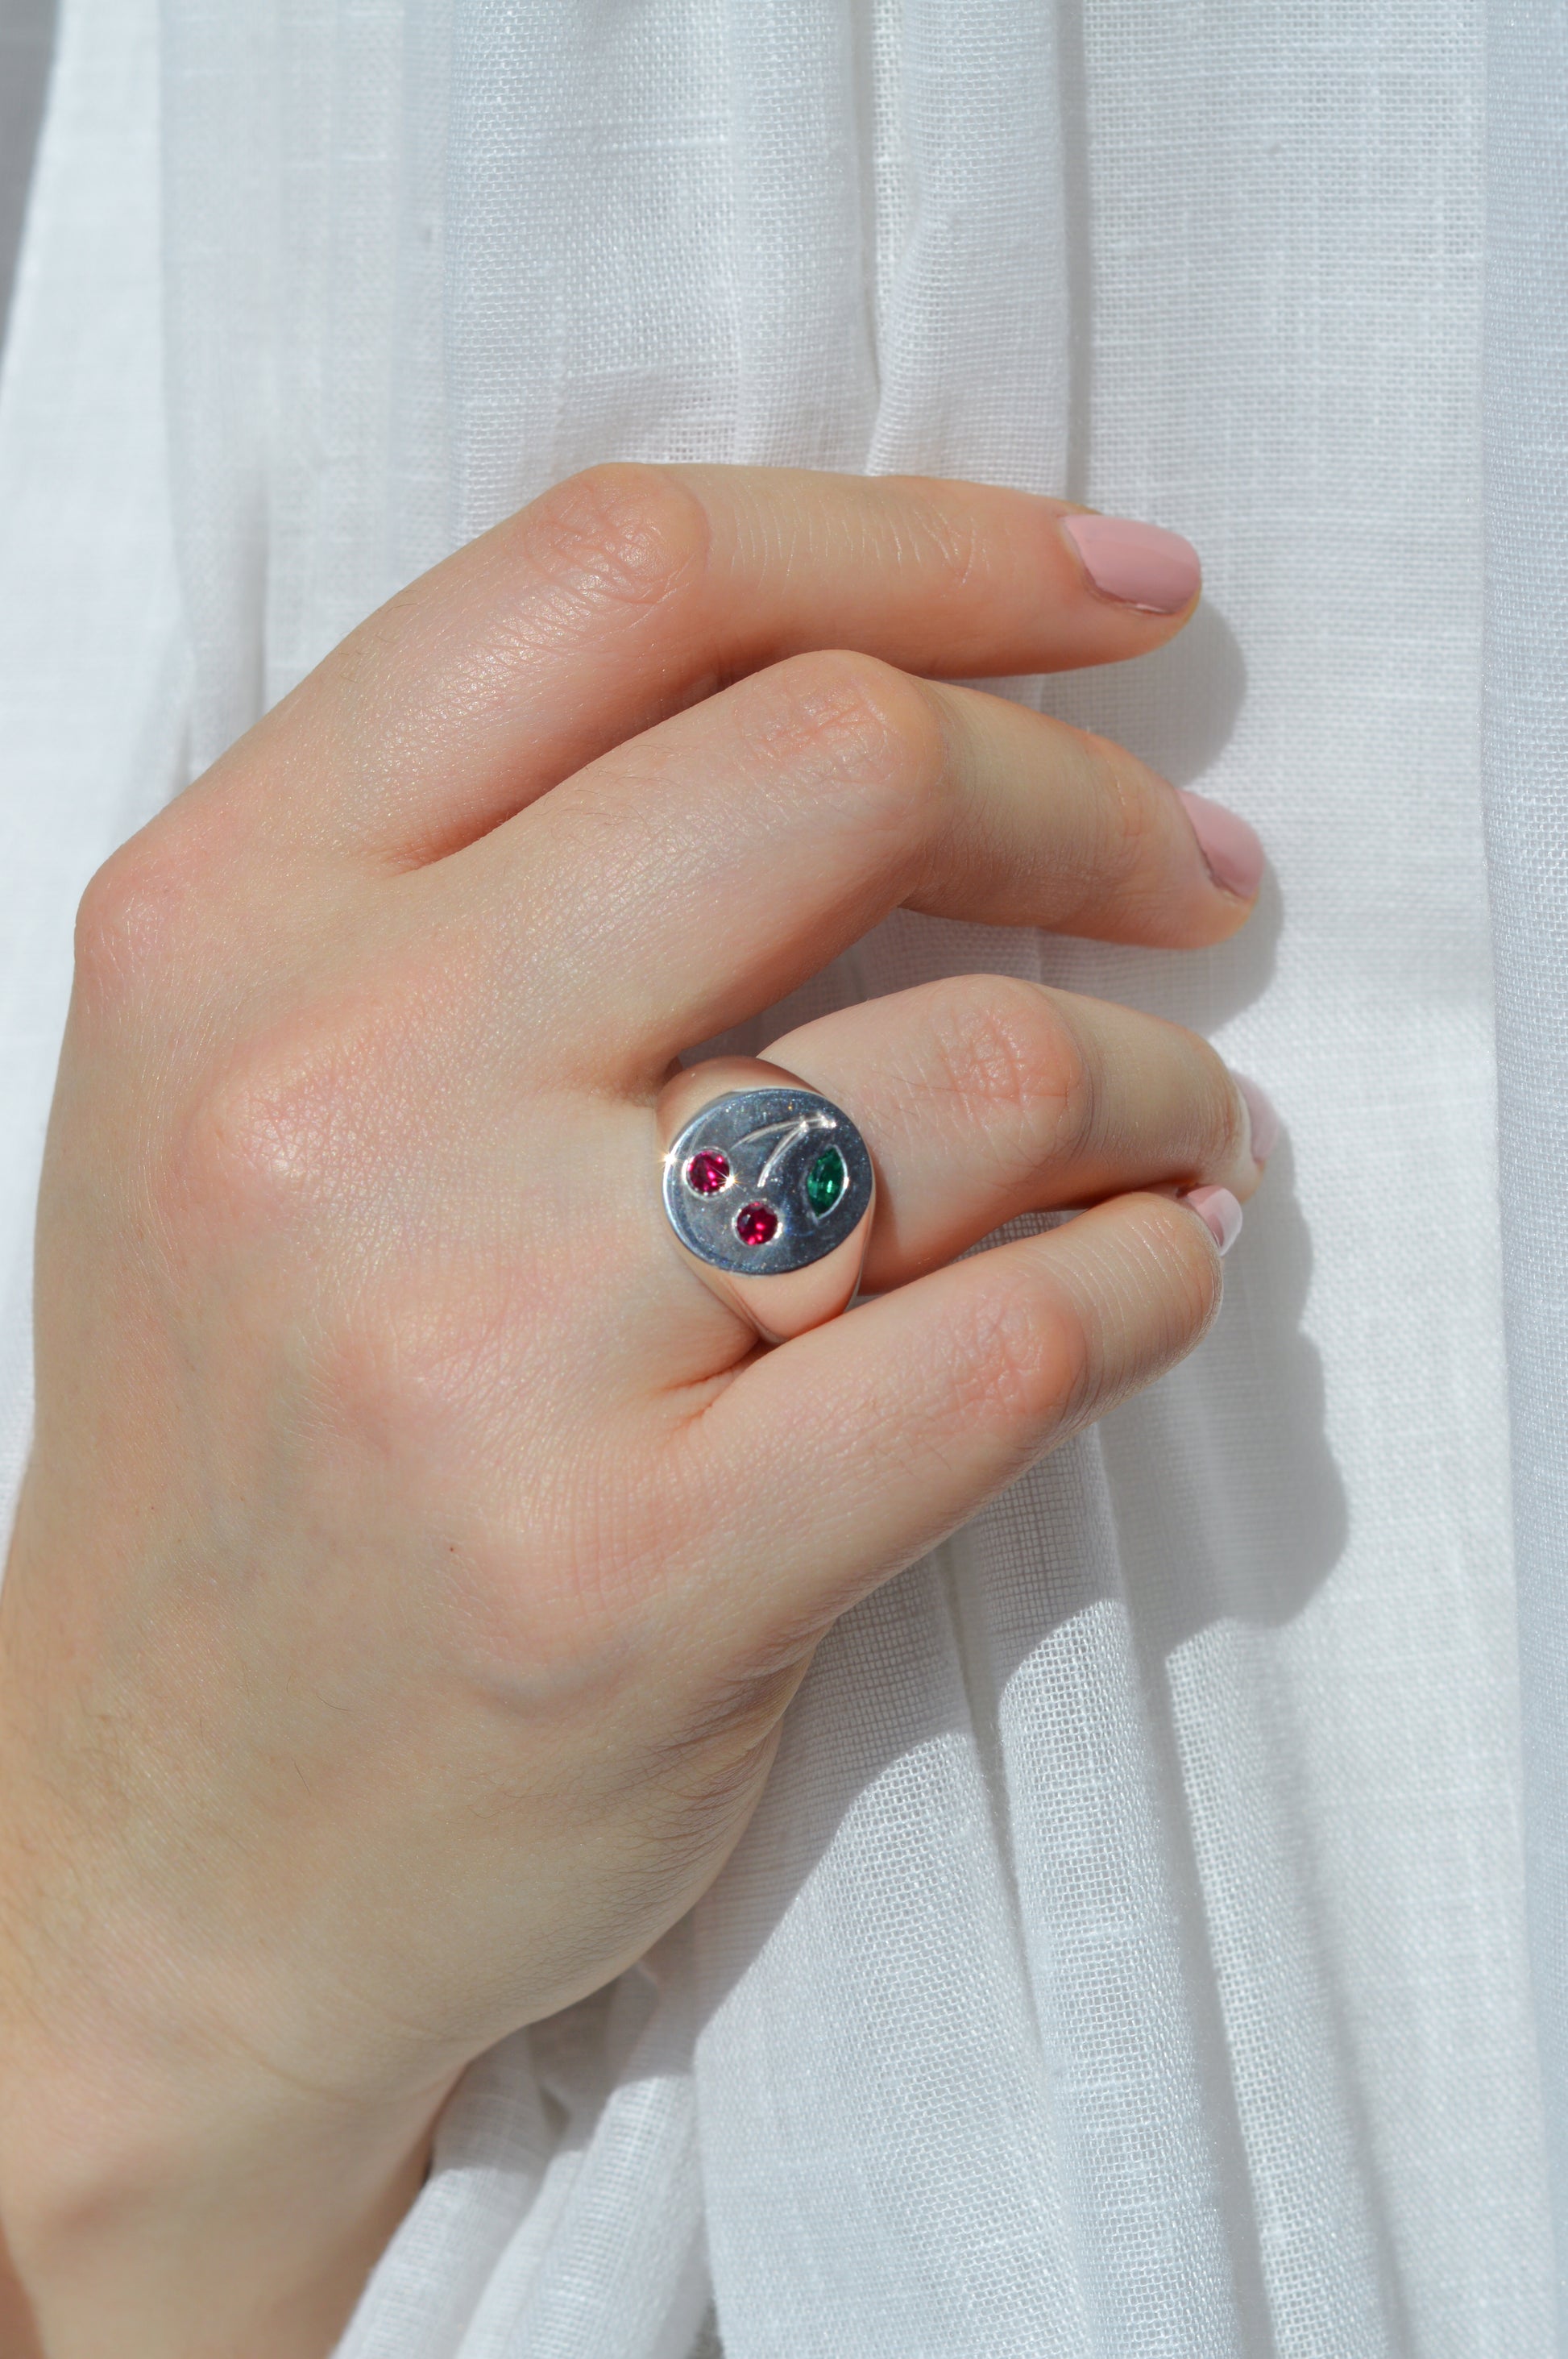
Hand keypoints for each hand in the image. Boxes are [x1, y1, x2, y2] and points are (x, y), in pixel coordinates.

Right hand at [0, 467, 1265, 2355]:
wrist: (150, 1849)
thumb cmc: (247, 1436)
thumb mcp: (252, 1086)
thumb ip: (503, 868)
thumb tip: (915, 703)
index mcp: (225, 913)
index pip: (624, 575)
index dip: (925, 543)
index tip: (1115, 591)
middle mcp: (328, 1093)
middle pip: (832, 761)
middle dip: (1087, 796)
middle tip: (1190, 871)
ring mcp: (474, 1346)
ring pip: (972, 1066)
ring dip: (1153, 1076)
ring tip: (1176, 1125)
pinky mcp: (629, 1577)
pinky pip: (1015, 1339)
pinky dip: (1151, 1280)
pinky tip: (1151, 1276)